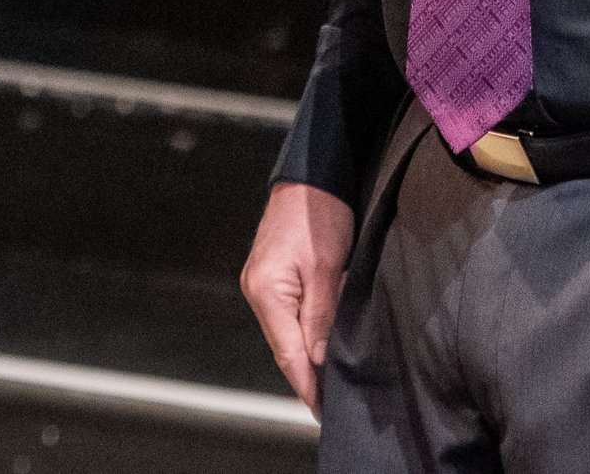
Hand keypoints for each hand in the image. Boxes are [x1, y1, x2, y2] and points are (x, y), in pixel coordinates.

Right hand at [240, 180, 354, 416]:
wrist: (312, 179)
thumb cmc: (319, 215)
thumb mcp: (328, 267)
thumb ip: (321, 316)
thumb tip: (318, 360)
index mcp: (266, 291)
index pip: (288, 353)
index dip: (307, 385)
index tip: (323, 412)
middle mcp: (258, 292)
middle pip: (284, 348)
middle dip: (307, 378)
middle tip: (331, 407)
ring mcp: (262, 286)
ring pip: (286, 335)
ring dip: (307, 359)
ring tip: (329, 387)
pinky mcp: (273, 279)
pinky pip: (288, 319)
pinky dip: (304, 337)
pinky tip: (319, 352)